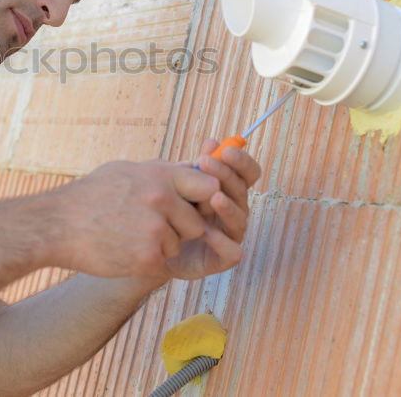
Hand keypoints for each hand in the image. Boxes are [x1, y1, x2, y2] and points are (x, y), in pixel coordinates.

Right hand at [46, 160, 224, 278]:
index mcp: (160, 175)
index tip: (192, 205)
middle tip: (150, 226)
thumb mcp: (125, 171)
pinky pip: (163, 262)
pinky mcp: (148, 257)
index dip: (203, 198)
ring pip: (178, 244)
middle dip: (181, 228)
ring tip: (129, 236)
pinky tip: (123, 250)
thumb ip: (162, 172)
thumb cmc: (90, 196)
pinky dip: (146, 261)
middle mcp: (162, 199)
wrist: (57, 226)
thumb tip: (193, 167)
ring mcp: (156, 229)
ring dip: (162, 245)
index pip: (209, 185)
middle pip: (197, 222)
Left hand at [162, 139, 262, 279]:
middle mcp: (234, 211)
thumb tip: (212, 142)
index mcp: (228, 191)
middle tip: (205, 163)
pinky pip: (231, 250)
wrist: (153, 245)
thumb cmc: (170, 210)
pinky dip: (221, 241)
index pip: (247, 174)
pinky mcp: (222, 259)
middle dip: (225, 175)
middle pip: (241, 191)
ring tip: (213, 198)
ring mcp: (230, 235)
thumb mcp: (179, 184)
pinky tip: (205, 231)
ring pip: (239, 219)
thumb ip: (196, 166)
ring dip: (228, 207)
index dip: (242, 162)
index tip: (226, 150)